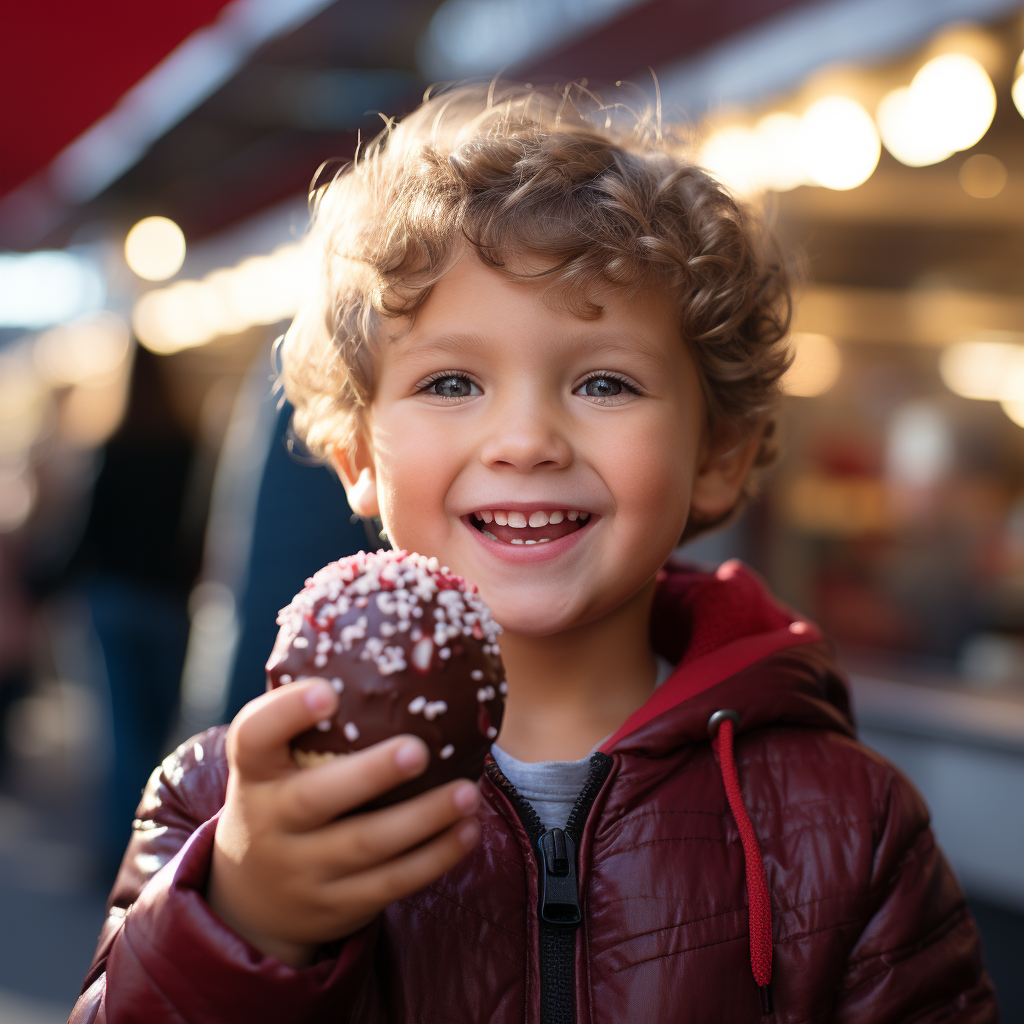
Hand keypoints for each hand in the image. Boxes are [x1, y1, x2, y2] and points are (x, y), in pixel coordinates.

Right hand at [207, 679, 481, 966]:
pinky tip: (468, 830)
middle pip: (315, 800)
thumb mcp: (276, 762)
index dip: (287, 714)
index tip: (328, 691)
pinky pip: (390, 884)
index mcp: (254, 774)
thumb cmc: (283, 796)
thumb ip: (308, 717)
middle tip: (418, 749)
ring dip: (422, 820)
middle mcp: (271, 822)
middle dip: (369, 775)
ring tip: (469, 793)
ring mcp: (302, 869)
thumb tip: (389, 639)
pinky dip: (434, 858)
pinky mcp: (336, 905)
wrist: (252, 898)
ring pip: (364, 847)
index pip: (253, 738)